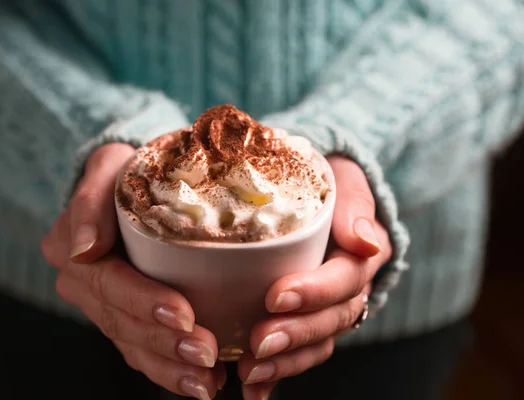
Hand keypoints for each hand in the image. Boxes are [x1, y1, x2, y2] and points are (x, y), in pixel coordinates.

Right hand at [42, 143, 224, 399]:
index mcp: (72, 250)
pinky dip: (169, 370)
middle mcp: (83, 284)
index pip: (108, 284)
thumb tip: (84, 249)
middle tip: (207, 354)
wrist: (126, 184)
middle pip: (122, 322)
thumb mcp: (107, 166)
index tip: (185, 316)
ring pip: (132, 345)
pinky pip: (140, 351)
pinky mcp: (123, 316)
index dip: (144, 303)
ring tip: (208, 381)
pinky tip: (202, 382)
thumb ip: (89, 199)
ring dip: (170, 367)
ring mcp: (102, 305)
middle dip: (165, 344)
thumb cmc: (123, 170)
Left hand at [239, 156, 391, 399]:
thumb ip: (355, 207)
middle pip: (330, 320)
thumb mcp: (347, 183)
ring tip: (250, 373)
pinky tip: (253, 390)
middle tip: (259, 343)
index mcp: (362, 256)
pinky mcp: (308, 320)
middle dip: (295, 334)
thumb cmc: (331, 184)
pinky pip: (300, 352)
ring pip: (317, 343)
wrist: (325, 194)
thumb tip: (364, 240)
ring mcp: (330, 308)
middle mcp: (350, 289)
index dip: (314, 291)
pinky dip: (277, 374)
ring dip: (285, 362)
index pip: (344, 279)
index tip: (275, 295)